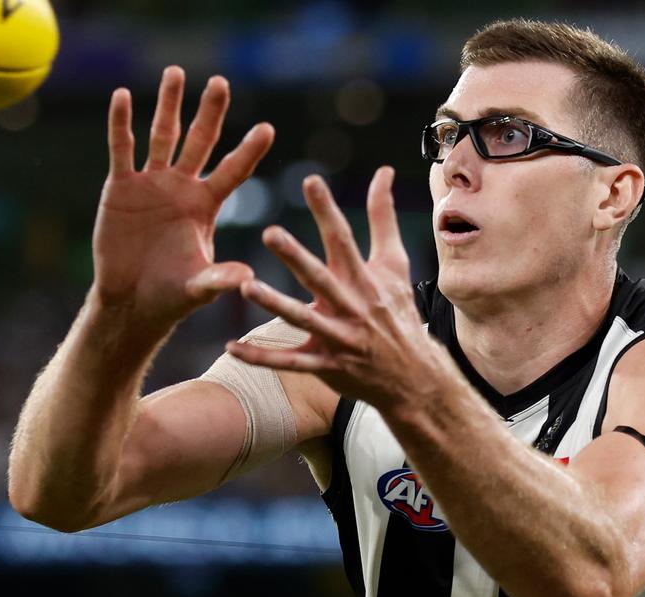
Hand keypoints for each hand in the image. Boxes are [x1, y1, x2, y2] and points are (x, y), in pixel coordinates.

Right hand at [91, 67, 274, 328]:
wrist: (132, 300)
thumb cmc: (172, 296)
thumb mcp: (199, 288)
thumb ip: (221, 279)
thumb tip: (249, 278)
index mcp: (207, 205)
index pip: (233, 171)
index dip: (248, 151)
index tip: (267, 128)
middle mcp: (183, 187)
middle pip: (200, 141)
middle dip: (210, 112)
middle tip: (221, 82)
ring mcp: (152, 183)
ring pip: (163, 135)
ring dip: (168, 105)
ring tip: (175, 73)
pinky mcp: (121, 187)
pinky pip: (122, 149)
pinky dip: (121, 123)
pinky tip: (123, 96)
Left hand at [227, 168, 450, 410]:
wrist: (413, 375)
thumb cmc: (397, 312)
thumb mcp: (395, 263)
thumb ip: (383, 217)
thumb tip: (383, 171)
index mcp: (363, 279)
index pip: (343, 239)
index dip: (327, 210)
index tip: (310, 181)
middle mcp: (350, 306)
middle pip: (319, 277)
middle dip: (295, 257)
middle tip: (270, 233)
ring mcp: (338, 338)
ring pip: (301, 319)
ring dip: (274, 304)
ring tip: (246, 287)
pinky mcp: (326, 365)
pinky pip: (289, 362)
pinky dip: (260, 358)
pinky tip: (231, 347)